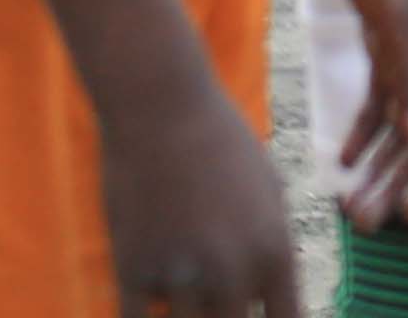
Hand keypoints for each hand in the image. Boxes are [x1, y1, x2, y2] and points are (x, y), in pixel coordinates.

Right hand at [97, 68, 305, 315]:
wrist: (163, 109)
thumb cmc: (223, 144)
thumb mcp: (270, 192)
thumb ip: (272, 248)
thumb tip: (268, 296)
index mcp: (274, 250)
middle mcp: (232, 269)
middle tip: (219, 304)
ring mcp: (180, 272)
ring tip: (187, 291)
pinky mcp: (132, 269)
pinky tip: (145, 309)